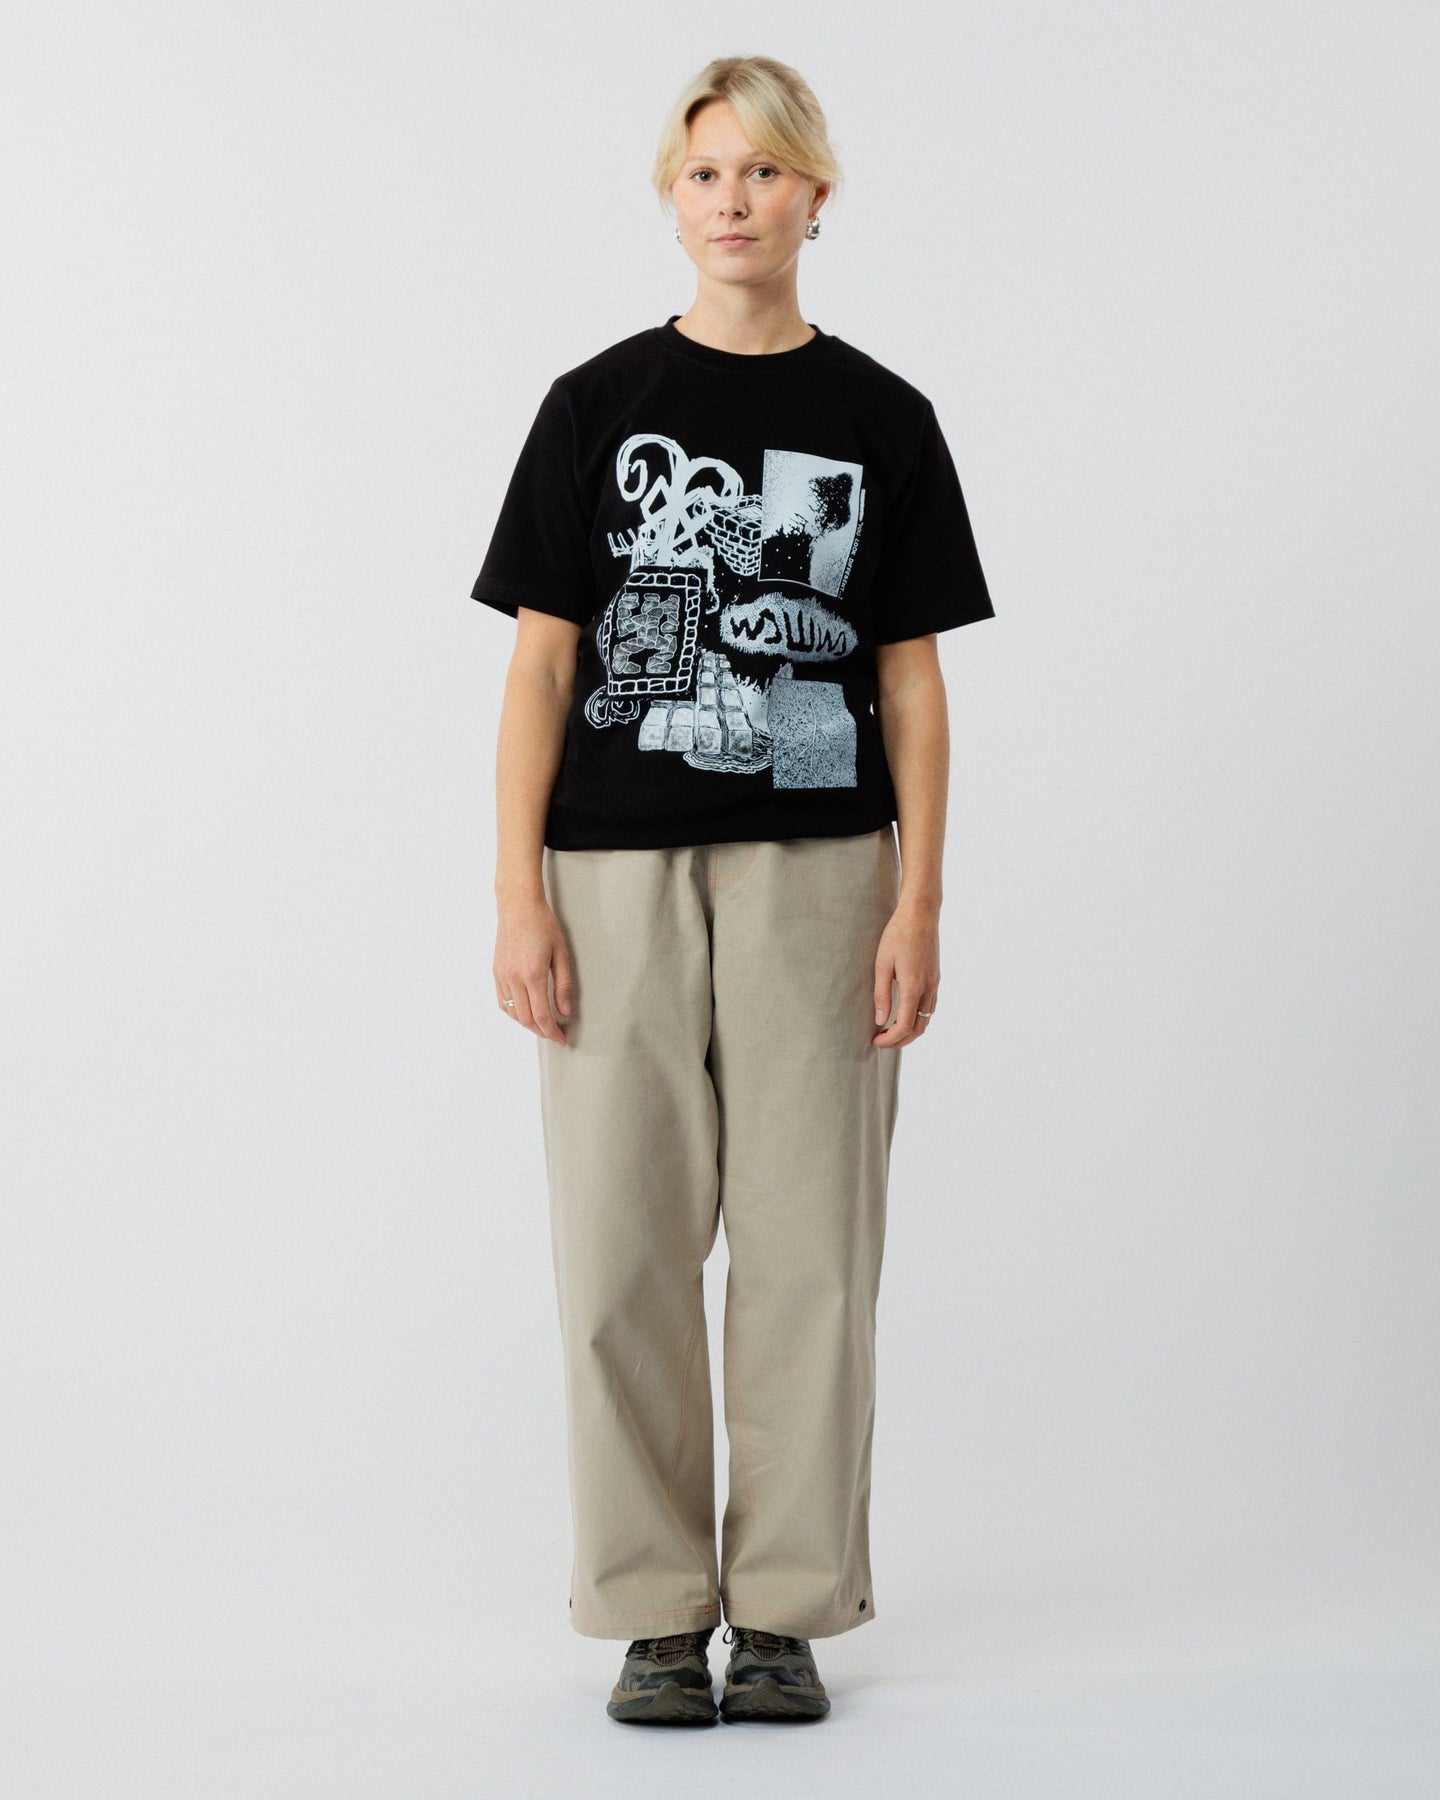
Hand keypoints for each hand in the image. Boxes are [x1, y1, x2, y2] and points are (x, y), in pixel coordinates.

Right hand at [494, 896, 573, 1044]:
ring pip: (513, 1013)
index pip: (542, 1016)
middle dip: (542, 1032)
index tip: (562, 1040)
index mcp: (533, 975)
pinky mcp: (496, 972)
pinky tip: (526, 1010)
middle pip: (526, 1020)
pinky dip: (514, 1012)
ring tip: (543, 1024)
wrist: (518, 906)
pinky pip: (503, 1002)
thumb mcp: (561, 953)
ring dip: (528, 1024)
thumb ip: (563, 985)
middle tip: (556, 1034)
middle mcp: (514, 979)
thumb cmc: (543, 925)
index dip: (553, 1033)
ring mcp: (502, 976)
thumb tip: (565, 1011)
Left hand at [871, 902, 939, 1048]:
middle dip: (900, 1040)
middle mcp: (928, 989)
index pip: (904, 1026)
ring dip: (910, 1030)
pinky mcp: (936, 978)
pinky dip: (918, 1018)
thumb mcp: (882, 964)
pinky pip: (930, 1007)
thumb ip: (881, 995)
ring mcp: (935, 984)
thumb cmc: (898, 935)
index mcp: (913, 987)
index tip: (875, 1041)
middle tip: (881, 1041)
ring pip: (927, 1019)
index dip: (890, 1040)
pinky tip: (904, 1013)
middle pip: (918, 1028)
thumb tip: (880, 1021)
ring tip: (890, 1030)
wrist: (920, 914)